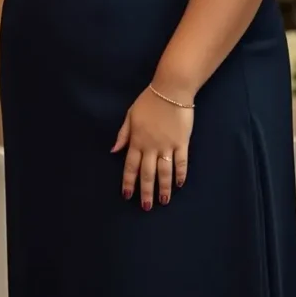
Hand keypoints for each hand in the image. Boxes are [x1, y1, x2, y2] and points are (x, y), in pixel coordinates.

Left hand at [111, 87, 193, 209]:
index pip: (130, 166)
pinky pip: (181, 162)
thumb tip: (114, 150)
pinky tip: (179, 184)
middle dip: (146, 191)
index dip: (128, 182)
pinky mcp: (182, 142)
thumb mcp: (130, 115)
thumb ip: (123, 134)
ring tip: (163, 201)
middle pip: (147, 173)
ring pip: (164, 172)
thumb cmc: (149, 100)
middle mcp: (151, 146)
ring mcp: (167, 145)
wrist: (171, 90)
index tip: (127, 196)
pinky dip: (181, 174)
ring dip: (163, 188)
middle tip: (146, 206)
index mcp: (137, 140)